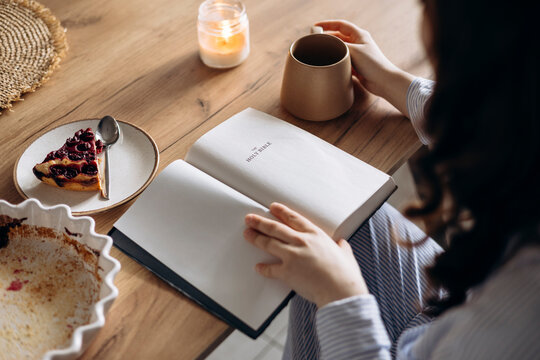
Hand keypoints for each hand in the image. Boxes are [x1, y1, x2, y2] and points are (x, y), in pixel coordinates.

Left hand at [244, 203, 367, 307]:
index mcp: (315, 235)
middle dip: (260, 222)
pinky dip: (263, 268)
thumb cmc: (345, 275)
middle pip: (275, 228)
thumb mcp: (346, 255)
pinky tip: (258, 267)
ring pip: (269, 243)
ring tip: (247, 234)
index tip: (272, 208)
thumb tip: (342, 245)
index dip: (281, 212)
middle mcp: (301, 242)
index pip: (293, 219)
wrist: (340, 291)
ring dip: (256, 238)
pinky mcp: (287, 272)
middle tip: (250, 219)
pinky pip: (270, 269)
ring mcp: (292, 256)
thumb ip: (341, 247)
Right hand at [316, 20, 414, 116]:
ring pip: (341, 50)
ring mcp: (358, 54)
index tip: (315, 27)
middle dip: (328, 38)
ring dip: (332, 51)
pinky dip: (337, 62)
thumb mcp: (354, 51)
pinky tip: (330, 65)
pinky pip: (344, 61)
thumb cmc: (372, 63)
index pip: (341, 25)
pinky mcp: (357, 65)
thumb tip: (327, 42)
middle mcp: (359, 43)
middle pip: (339, 37)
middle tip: (315, 42)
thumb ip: (340, 45)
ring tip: (320, 54)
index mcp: (360, 35)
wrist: (383, 81)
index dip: (327, 24)